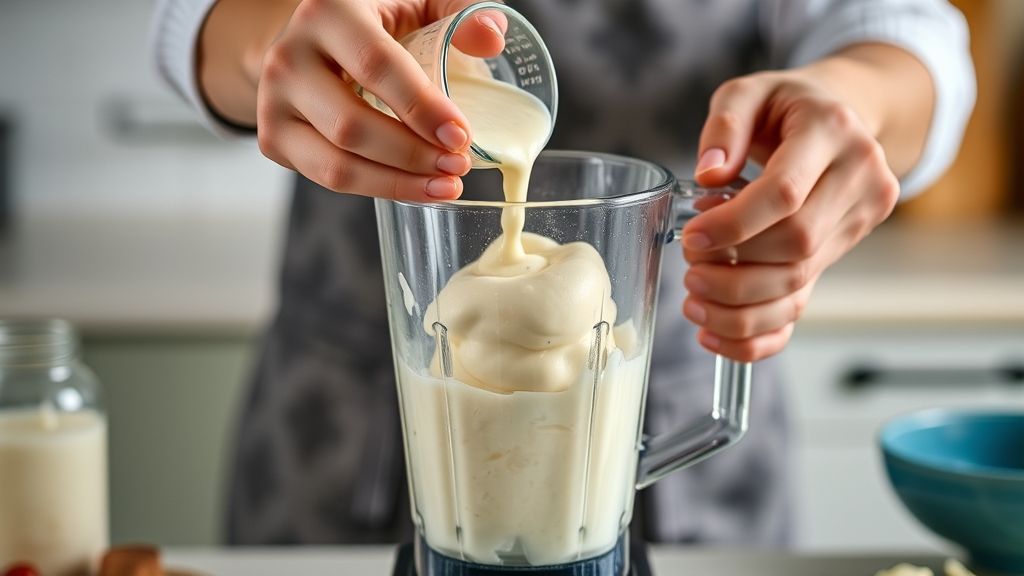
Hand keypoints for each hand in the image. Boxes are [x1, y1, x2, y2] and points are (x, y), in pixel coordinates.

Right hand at [201, 0, 506, 199]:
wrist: (317, 41)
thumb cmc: (379, 22)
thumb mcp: (420, 4)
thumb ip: (459, 13)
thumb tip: (491, 38)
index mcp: (328, 12)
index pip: (375, 65)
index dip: (421, 107)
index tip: (461, 137)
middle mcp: (289, 56)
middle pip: (351, 125)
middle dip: (412, 154)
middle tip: (459, 165)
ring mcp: (272, 102)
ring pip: (336, 163)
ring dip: (397, 183)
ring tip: (445, 186)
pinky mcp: (272, 138)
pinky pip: (327, 178)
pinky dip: (377, 190)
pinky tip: (415, 187)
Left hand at [681, 63, 903, 361]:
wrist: (839, 118)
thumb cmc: (784, 105)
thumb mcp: (748, 92)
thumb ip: (725, 125)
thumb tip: (709, 176)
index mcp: (833, 131)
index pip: (784, 195)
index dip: (732, 225)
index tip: (690, 236)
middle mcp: (860, 178)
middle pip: (795, 246)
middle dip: (733, 266)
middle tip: (690, 262)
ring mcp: (860, 219)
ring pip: (799, 283)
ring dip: (737, 304)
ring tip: (693, 296)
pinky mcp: (845, 251)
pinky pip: (802, 306)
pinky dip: (757, 334)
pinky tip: (714, 333)